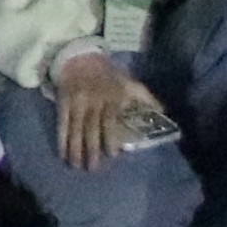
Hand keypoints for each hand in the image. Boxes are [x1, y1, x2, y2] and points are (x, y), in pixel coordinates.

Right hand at [50, 46, 161, 169]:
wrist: (81, 57)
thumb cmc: (109, 75)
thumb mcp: (130, 82)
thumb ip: (146, 97)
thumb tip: (164, 113)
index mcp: (112, 97)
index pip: (109, 121)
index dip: (109, 138)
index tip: (111, 155)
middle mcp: (93, 100)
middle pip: (91, 128)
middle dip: (91, 149)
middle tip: (93, 168)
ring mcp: (77, 101)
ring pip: (76, 128)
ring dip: (75, 148)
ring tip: (76, 165)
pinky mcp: (63, 101)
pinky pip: (62, 122)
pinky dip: (61, 138)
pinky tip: (62, 152)